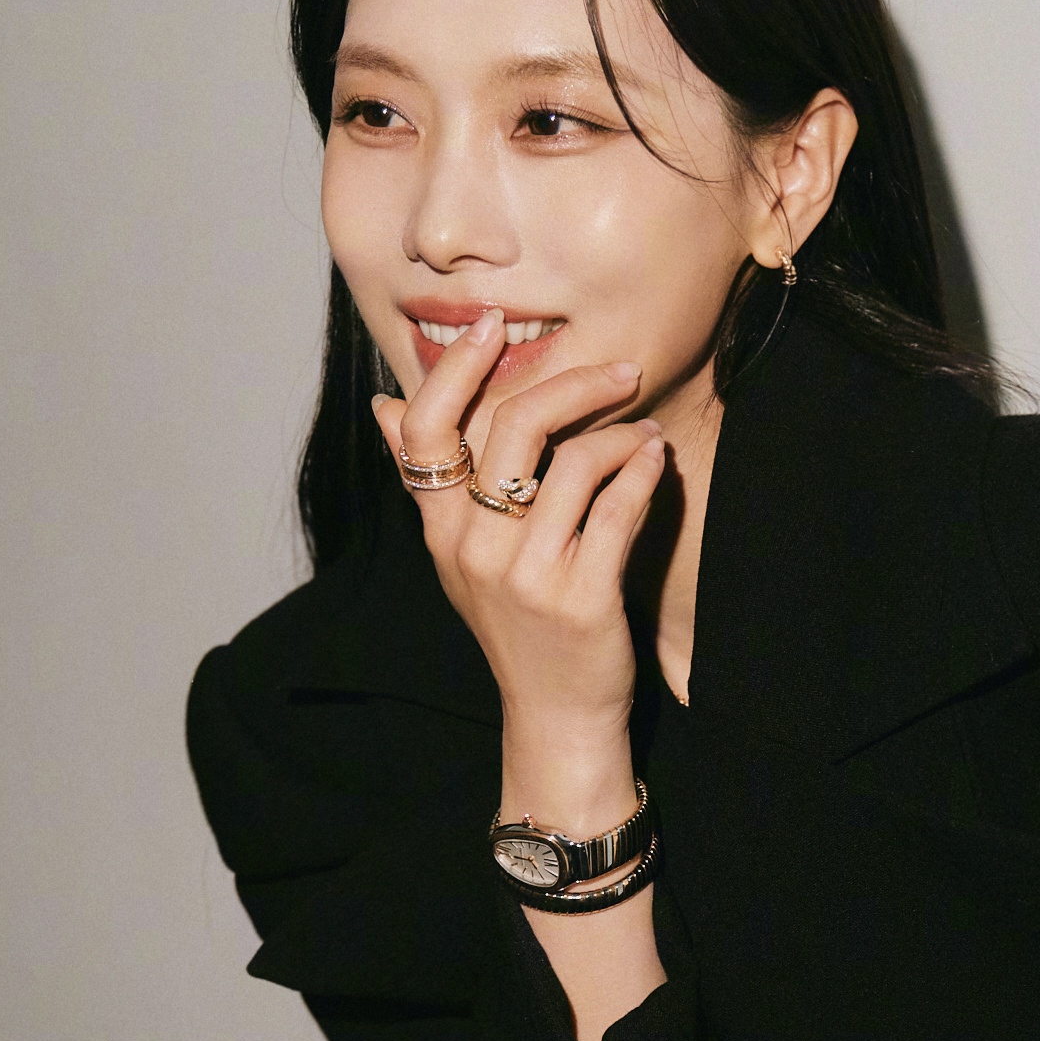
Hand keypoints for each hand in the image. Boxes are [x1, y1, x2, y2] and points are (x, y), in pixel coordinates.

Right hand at [370, 314, 666, 782]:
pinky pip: (618, 507)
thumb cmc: (517, 625)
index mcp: (441, 532)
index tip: (493, 325)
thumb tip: (383, 405)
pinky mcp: (581, 598)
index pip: (426, 430)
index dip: (456, 369)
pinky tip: (655, 461)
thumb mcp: (459, 556)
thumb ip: (431, 481)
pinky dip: (643, 471)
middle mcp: (475, 549)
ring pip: (575, 461)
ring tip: (643, 434)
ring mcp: (527, 575)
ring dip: (622, 434)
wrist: (556, 715)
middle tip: (619, 372)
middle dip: (573, 384)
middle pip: (511, 427)